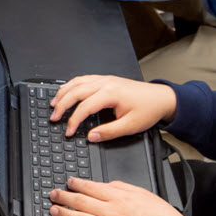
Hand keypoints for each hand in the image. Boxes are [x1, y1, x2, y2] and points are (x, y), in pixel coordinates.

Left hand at [49, 176, 197, 215]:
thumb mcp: (145, 193)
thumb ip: (123, 187)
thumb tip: (106, 185)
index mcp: (121, 198)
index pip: (92, 188)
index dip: (77, 184)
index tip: (68, 182)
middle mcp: (114, 213)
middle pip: (82, 203)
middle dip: (64, 197)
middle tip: (53, 195)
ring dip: (65, 215)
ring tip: (54, 211)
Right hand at [50, 75, 174, 140]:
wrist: (161, 98)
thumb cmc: (148, 110)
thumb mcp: (131, 126)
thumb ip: (109, 132)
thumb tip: (91, 136)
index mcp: (111, 94)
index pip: (85, 107)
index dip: (73, 121)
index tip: (68, 132)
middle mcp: (106, 83)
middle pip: (76, 91)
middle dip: (62, 105)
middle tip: (53, 117)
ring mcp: (105, 79)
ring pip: (77, 82)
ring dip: (63, 92)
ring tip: (53, 103)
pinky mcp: (106, 79)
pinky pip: (84, 79)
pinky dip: (71, 85)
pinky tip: (67, 91)